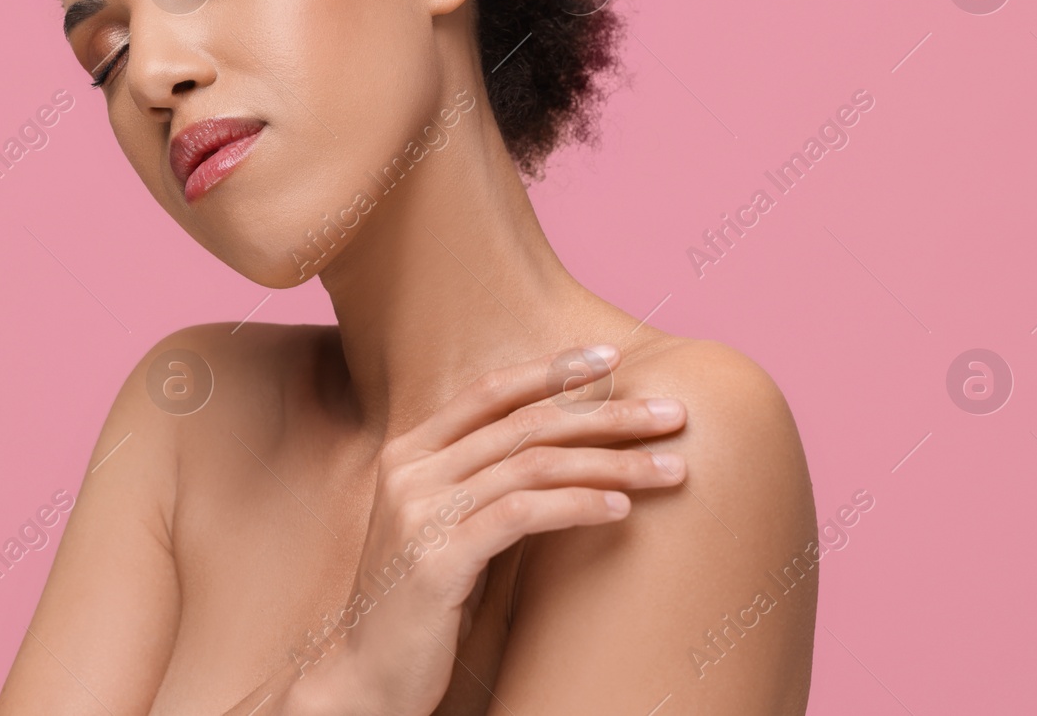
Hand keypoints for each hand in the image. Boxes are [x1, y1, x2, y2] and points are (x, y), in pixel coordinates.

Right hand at [290, 343, 686, 715]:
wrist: (364, 677)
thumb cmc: (421, 607)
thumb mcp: (449, 529)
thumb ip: (487, 486)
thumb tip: (569, 454)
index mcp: (409, 453)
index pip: (489, 392)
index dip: (552, 370)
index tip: (611, 359)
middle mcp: (410, 471)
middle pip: (525, 424)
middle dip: (607, 414)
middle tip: (672, 414)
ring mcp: (420, 513)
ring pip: (533, 465)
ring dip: (613, 463)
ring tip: (670, 470)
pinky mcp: (437, 560)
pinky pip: (523, 514)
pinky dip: (579, 505)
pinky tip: (621, 510)